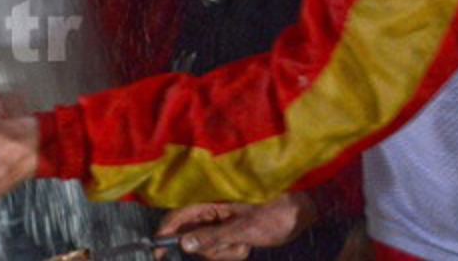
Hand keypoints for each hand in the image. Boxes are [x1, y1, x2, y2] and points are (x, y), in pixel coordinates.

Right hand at [158, 192, 318, 260]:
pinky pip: (222, 250)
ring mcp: (220, 224)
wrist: (299, 214)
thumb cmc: (274, 215)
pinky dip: (233, 252)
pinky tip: (248, 246)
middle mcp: (211, 214)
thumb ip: (212, 236)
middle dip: (211, 249)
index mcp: (209, 205)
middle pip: (192, 238)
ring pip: (208, 248)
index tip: (158, 251)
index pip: (178, 218)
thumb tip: (184, 244)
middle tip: (233, 247)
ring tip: (245, 245)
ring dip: (226, 252)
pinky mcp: (229, 234)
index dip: (165, 233)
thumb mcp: (243, 229)